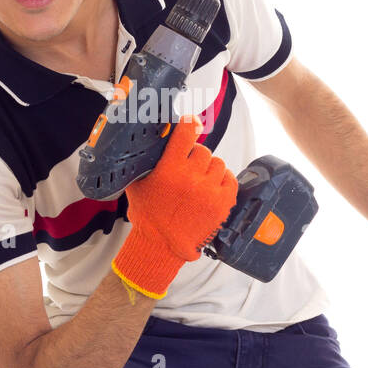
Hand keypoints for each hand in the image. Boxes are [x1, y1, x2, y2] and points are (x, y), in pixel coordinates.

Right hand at [111, 115, 238, 298]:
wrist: (162, 246)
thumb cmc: (148, 217)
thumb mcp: (138, 185)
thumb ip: (145, 163)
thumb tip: (150, 143)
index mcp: (170, 169)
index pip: (185, 134)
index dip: (189, 124)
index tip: (191, 121)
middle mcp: (191, 177)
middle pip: (203, 150)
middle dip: (196, 157)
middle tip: (189, 169)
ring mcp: (209, 190)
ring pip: (218, 163)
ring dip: (209, 169)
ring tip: (200, 181)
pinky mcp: (223, 202)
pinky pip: (230, 179)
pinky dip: (222, 181)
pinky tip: (211, 188)